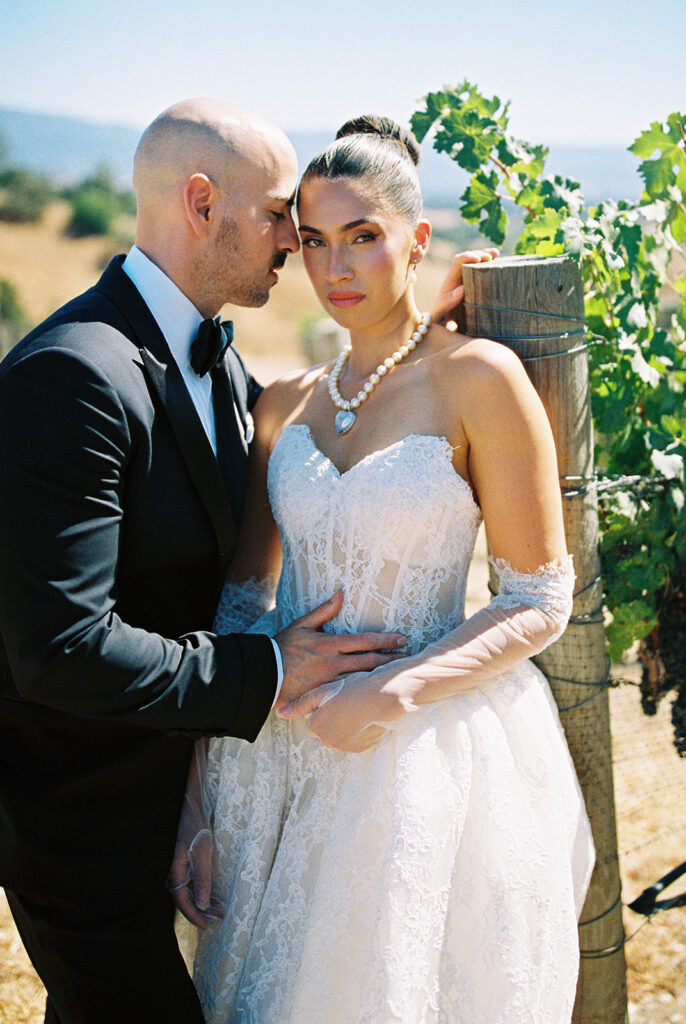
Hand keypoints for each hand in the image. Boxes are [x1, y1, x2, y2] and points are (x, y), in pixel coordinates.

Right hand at [169, 827, 222, 929]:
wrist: (189, 808)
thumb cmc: (195, 827)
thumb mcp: (202, 852)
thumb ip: (202, 878)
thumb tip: (202, 904)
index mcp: (174, 872)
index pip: (182, 901)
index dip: (194, 915)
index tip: (206, 926)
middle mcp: (173, 873)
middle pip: (186, 899)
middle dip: (201, 911)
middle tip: (218, 918)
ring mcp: (178, 869)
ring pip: (189, 892)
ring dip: (202, 902)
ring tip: (219, 909)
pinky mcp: (183, 863)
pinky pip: (190, 883)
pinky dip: (201, 891)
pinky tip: (212, 896)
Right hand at [274, 591, 405, 708]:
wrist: (265, 673)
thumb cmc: (283, 647)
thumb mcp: (302, 624)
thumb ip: (324, 610)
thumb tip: (340, 593)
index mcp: (329, 644)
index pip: (365, 642)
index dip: (386, 641)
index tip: (401, 640)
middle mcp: (333, 663)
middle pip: (370, 662)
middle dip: (391, 660)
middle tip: (408, 657)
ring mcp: (330, 681)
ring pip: (363, 679)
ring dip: (382, 676)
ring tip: (399, 673)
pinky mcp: (325, 694)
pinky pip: (350, 693)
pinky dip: (365, 690)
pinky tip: (377, 690)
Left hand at [277, 670, 407, 752]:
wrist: (386, 695)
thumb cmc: (354, 688)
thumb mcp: (324, 691)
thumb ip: (301, 704)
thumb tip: (279, 713)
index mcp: (316, 726)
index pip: (313, 716)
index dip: (324, 703)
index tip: (336, 695)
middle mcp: (328, 741)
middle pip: (326, 727)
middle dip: (333, 715)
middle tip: (348, 700)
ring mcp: (346, 747)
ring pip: (340, 733)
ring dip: (346, 723)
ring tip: (358, 706)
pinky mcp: (362, 748)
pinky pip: (355, 739)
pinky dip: (358, 729)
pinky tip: (365, 715)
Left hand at [430, 248, 498, 327]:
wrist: (443, 325)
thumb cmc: (440, 319)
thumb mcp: (439, 313)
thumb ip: (446, 302)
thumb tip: (461, 289)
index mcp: (450, 280)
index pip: (457, 261)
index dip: (467, 257)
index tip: (478, 260)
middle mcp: (459, 276)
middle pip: (469, 258)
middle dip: (479, 254)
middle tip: (490, 258)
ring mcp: (468, 279)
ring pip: (477, 261)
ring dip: (486, 255)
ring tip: (496, 254)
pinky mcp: (476, 284)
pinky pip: (483, 270)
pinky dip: (491, 264)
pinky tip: (499, 260)